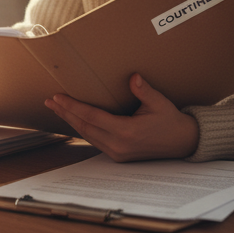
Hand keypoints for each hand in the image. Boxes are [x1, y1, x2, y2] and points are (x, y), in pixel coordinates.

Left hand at [44, 74, 198, 161]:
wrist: (183, 143)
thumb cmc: (171, 122)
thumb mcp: (160, 103)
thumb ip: (144, 90)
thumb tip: (133, 77)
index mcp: (127, 132)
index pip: (92, 117)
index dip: (73, 107)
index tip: (58, 98)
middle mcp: (118, 145)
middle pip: (84, 127)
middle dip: (65, 113)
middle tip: (50, 101)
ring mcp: (117, 153)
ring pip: (87, 135)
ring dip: (71, 121)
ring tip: (58, 108)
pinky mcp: (118, 155)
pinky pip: (95, 140)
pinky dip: (83, 129)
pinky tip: (75, 120)